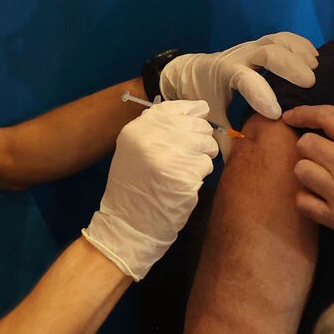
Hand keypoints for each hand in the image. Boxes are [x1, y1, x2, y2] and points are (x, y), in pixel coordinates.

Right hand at [83, 100, 218, 280]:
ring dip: (202, 156)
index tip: (198, 118)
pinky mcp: (186, 176)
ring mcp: (169, 156)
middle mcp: (152, 137)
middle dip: (200, 139)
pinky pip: (206, 165)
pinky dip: (200, 175)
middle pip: (196, 125)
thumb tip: (198, 110)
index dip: (192, 112)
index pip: (176, 107)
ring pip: (206, 143)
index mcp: (137, 129)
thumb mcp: (134, 150)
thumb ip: (159, 128)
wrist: (127, 225)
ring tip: (186, 170)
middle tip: (189, 155)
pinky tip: (184, 184)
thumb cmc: (134, 188)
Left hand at [160, 32, 317, 156]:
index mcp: (223, 75)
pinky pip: (282, 37)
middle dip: (289, 66)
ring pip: (276, 41)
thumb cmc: (203, 98)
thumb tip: (239, 166)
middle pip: (266, 52)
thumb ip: (224, 138)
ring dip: (298, 52)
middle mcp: (238, 57)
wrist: (190, 73)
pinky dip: (299, 44)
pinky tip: (313, 57)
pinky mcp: (259, 44)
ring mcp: (250, 48)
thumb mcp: (209, 118)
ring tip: (316, 68)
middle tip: (310, 83)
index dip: (261, 94)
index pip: (243, 79)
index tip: (277, 114)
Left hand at [283, 101, 333, 276]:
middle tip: (323, 156)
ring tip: (324, 177)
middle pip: (306, 143)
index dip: (304, 112)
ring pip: (300, 170)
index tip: (291, 116)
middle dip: (310, 147)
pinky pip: (302, 201)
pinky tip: (322, 199)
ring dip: (308, 172)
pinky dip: (308, 199)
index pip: (327, 117)